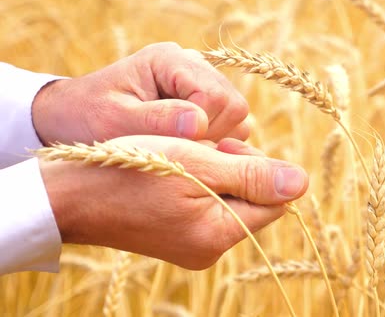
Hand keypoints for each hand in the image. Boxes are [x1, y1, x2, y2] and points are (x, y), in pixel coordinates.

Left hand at [32, 42, 249, 144]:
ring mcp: (202, 83)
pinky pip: (231, 126)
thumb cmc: (88, 116)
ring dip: (215, 141)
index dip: (201, 127)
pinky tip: (185, 149)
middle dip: (212, 135)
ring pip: (237, 117)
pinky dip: (215, 143)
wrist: (75, 116)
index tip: (172, 146)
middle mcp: (192, 66)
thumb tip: (198, 124)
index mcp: (169, 60)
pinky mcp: (205, 103)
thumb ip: (156, 120)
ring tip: (177, 150)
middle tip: (177, 152)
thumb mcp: (114, 121)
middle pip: (234, 105)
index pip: (214, 95)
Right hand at [39, 136, 307, 269]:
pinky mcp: (175, 239)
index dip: (258, 167)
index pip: (273, 202)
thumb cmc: (130, 169)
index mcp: (217, 234)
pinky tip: (174, 170)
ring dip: (216, 174)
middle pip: (252, 202)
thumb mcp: (195, 161)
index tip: (222, 148)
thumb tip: (302, 183)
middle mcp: (208, 249)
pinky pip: (205, 207)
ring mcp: (191, 247)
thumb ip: (252, 175)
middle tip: (200, 149)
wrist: (68, 194)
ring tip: (183, 158)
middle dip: (237, 169)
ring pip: (228, 201)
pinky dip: (198, 185)